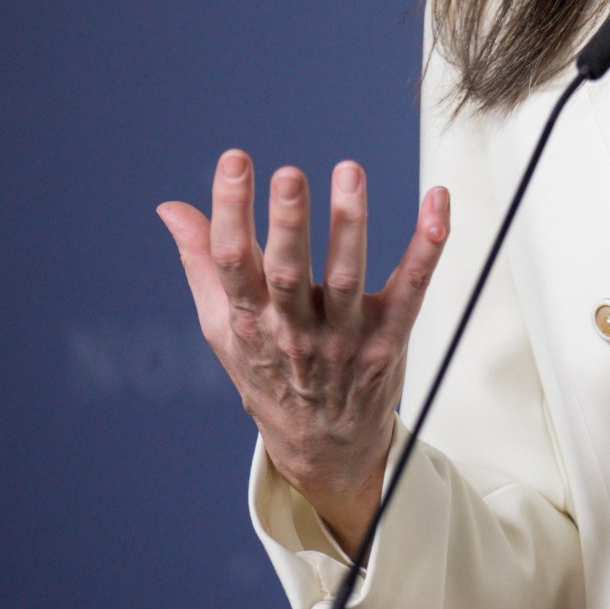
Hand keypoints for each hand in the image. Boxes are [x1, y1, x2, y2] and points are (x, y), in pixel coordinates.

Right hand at [157, 151, 449, 554]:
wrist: (322, 447)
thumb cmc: (270, 373)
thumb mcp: (224, 327)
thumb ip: (203, 262)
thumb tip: (171, 207)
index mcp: (249, 322)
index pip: (234, 263)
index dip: (231, 211)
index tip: (234, 161)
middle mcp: (295, 331)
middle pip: (289, 273)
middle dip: (287, 223)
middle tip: (288, 174)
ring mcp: (345, 338)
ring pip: (348, 278)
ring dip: (350, 224)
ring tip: (349, 172)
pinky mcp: (390, 338)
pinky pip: (413, 286)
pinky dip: (428, 244)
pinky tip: (437, 201)